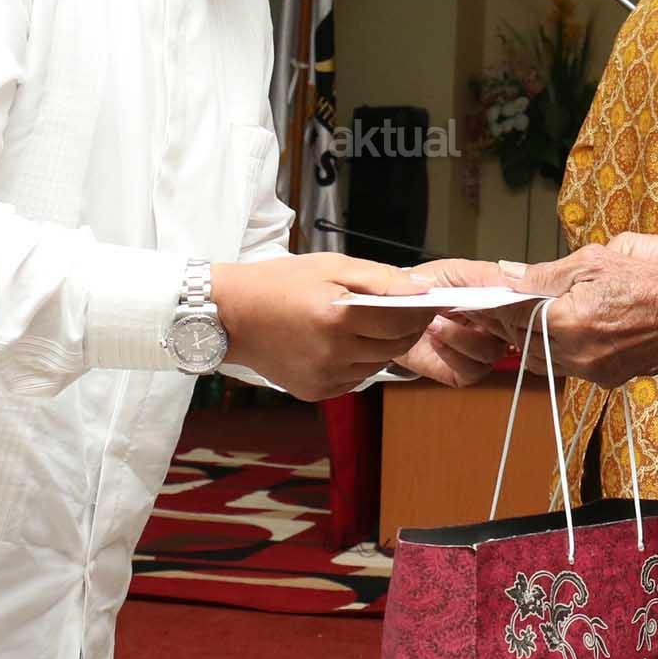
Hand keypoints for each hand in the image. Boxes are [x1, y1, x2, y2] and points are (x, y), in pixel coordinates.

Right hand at [212, 254, 437, 400]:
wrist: (232, 316)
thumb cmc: (279, 284)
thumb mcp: (331, 267)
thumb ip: (380, 279)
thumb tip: (421, 289)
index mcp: (338, 318)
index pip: (402, 320)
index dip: (420, 310)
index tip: (425, 301)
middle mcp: (333, 354)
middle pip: (395, 346)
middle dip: (406, 328)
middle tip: (401, 310)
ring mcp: (325, 377)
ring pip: (378, 364)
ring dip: (381, 345)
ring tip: (362, 323)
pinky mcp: (316, 391)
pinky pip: (354, 377)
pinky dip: (358, 360)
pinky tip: (340, 342)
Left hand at [391, 260, 512, 386]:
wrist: (383, 320)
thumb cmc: (416, 293)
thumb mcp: (446, 273)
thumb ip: (481, 274)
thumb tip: (509, 275)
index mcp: (493, 298)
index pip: (521, 302)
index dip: (517, 302)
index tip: (502, 296)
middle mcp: (491, 326)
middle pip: (512, 331)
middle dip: (488, 319)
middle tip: (463, 307)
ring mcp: (478, 349)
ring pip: (492, 351)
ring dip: (462, 337)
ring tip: (434, 322)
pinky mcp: (463, 371)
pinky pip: (472, 369)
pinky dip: (452, 353)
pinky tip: (435, 339)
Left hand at [493, 244, 657, 388]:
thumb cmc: (648, 278)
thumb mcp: (594, 262)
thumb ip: (546, 274)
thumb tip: (509, 275)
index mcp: (570, 321)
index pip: (516, 317)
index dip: (499, 306)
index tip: (485, 300)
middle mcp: (578, 353)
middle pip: (524, 343)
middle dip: (513, 324)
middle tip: (505, 307)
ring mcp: (594, 371)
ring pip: (544, 361)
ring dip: (534, 341)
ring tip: (532, 318)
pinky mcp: (608, 379)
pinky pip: (570, 368)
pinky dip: (560, 352)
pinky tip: (563, 332)